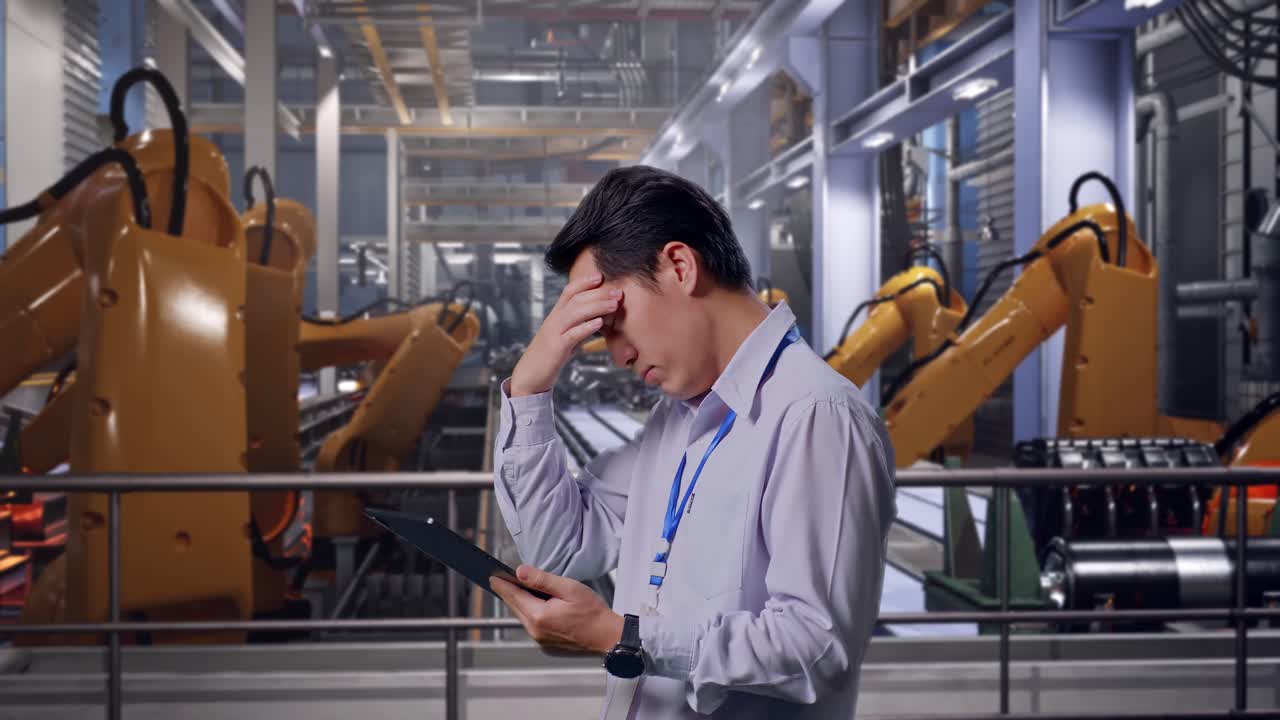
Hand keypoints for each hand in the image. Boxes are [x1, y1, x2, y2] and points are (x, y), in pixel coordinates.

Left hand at [491, 564, 624, 655]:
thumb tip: (520, 572)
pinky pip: (532, 625)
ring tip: (525, 589)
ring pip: (523, 616)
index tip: (492, 576)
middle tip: (505, 578)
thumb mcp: (568, 588)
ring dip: (522, 603)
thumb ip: (542, 580)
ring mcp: (539, 640)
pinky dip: (531, 613)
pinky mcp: (545, 645)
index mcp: (539, 616)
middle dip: (510, 592)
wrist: (607, 636)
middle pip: (515, 606)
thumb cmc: (593, 612)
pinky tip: (540, 605)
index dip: (502, 584)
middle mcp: (535, 630)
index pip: (513, 595)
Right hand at [510, 273, 620, 396]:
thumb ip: (578, 327)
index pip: (569, 291)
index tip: (601, 276)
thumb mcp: (565, 338)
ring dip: (597, 306)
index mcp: (555, 316)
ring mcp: (554, 333)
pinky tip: (600, 323)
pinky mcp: (556, 348)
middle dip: (598, 293)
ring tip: (614, 305)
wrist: (530, 376)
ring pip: (575, 313)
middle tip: (618, 292)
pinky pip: (572, 334)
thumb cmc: (550, 357)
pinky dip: (586, 327)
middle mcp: (554, 320)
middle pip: (576, 299)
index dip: (584, 281)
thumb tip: (598, 321)